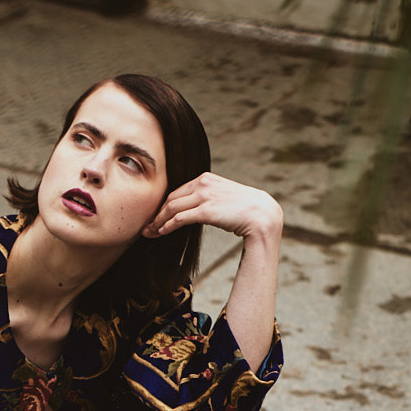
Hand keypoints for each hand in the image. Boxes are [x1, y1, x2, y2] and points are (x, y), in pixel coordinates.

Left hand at [142, 172, 282, 240]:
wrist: (262, 215)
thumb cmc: (245, 209)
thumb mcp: (224, 197)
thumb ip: (209, 198)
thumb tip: (198, 208)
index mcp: (206, 178)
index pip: (177, 191)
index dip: (163, 205)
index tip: (155, 216)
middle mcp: (203, 183)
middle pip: (170, 198)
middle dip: (156, 213)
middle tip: (147, 226)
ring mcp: (204, 196)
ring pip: (172, 207)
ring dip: (158, 221)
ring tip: (150, 232)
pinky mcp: (206, 210)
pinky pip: (179, 217)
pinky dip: (167, 225)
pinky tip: (161, 232)